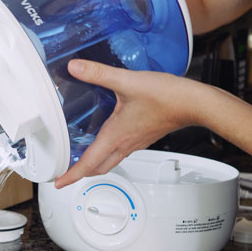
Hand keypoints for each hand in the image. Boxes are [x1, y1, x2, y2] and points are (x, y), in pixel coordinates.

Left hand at [54, 59, 203, 188]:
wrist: (193, 103)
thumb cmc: (166, 96)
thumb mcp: (126, 81)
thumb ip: (98, 73)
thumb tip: (75, 67)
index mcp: (115, 137)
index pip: (88, 164)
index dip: (70, 176)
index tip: (58, 183)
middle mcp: (124, 144)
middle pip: (98, 169)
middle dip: (80, 174)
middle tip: (66, 173)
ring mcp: (135, 143)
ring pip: (110, 162)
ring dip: (95, 165)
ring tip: (81, 159)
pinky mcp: (143, 137)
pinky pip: (121, 152)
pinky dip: (108, 153)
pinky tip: (106, 139)